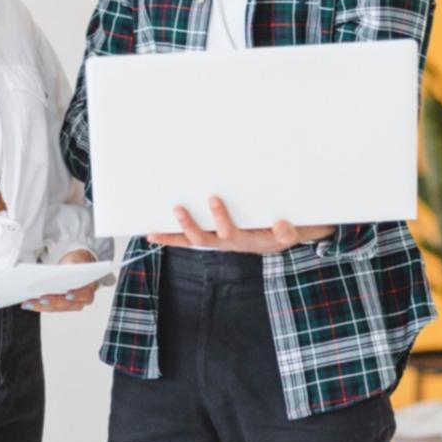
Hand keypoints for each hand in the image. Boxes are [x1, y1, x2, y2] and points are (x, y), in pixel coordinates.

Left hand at [22, 249, 100, 312]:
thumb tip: (59, 273)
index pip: (85, 293)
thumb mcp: (76, 260)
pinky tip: (28, 304)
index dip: (77, 295)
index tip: (67, 294)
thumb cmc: (76, 263)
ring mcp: (72, 304)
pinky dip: (39, 306)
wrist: (76, 264)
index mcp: (90, 287)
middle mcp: (83, 299)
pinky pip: (50, 308)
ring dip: (42, 306)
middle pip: (68, 304)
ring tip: (29, 302)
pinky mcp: (61, 306)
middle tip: (41, 298)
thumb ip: (72, 267)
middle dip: (54, 302)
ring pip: (57, 308)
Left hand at [147, 196, 333, 254]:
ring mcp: (215, 241)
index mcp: (243, 240)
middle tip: (178, 208)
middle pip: (203, 239)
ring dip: (173, 236)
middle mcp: (225, 243)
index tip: (212, 198)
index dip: (220, 218)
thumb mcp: (288, 233)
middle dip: (189, 225)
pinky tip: (153, 234)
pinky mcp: (209, 238)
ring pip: (190, 241)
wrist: (276, 238)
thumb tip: (282, 226)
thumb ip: (286, 232)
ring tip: (154, 231)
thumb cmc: (279, 231)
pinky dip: (170, 238)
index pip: (229, 231)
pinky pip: (186, 240)